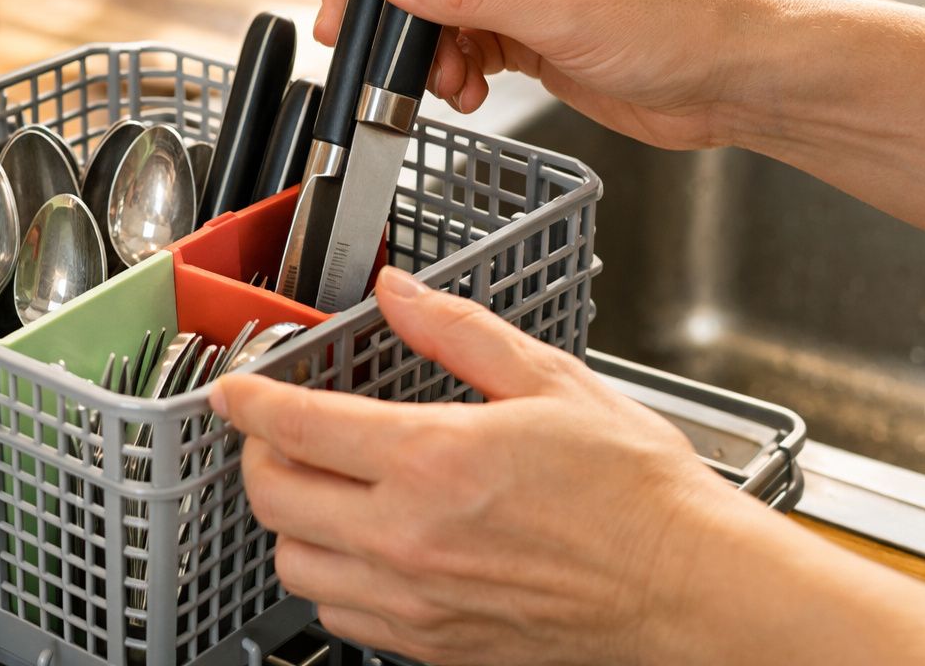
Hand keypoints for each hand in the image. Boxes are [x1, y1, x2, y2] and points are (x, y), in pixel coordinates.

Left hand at [210, 266, 733, 665]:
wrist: (688, 587)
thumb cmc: (636, 493)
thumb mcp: (548, 381)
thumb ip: (457, 331)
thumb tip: (399, 293)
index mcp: (435, 460)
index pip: (297, 427)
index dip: (249, 400)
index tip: (236, 388)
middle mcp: (409, 537)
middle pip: (274, 499)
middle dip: (259, 456)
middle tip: (277, 432)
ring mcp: (417, 600)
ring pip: (294, 566)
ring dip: (290, 522)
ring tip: (319, 489)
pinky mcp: (434, 643)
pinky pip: (341, 615)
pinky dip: (330, 577)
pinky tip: (362, 546)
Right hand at [319, 0, 772, 149]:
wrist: (737, 80)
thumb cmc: (683, 23)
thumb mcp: (562, 10)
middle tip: (353, 36)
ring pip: (432, 1)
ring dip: (423, 46)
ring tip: (444, 81)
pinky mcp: (524, 26)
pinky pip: (459, 40)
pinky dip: (451, 70)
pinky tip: (470, 93)